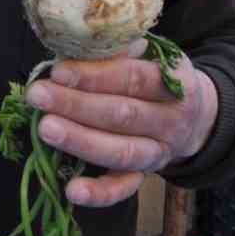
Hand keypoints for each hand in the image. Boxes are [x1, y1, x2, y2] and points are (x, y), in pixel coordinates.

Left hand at [24, 39, 217, 207]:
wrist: (195, 117)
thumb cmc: (156, 78)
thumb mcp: (151, 56)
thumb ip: (120, 49)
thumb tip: (81, 41)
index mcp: (175, 83)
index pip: (134, 78)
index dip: (96, 75)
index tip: (59, 71)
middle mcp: (171, 120)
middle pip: (122, 115)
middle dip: (77, 105)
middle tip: (38, 95)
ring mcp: (159, 152)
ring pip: (121, 152)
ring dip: (81, 141)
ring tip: (45, 129)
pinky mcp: (146, 176)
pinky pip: (123, 188)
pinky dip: (99, 194)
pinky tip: (71, 190)